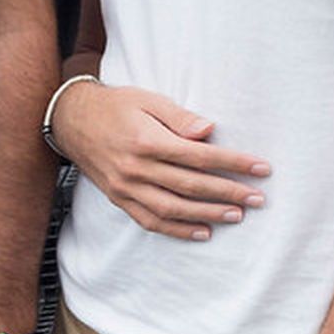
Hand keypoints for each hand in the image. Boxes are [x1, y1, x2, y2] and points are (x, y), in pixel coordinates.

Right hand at [52, 80, 269, 240]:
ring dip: (207, 215)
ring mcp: (125, 188)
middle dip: (228, 193)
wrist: (72, 120)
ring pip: (172, 209)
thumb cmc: (118, 105)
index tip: (261, 169)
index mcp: (148, 142)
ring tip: (236, 216)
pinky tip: (202, 232)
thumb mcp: (150, 100)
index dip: (234, 164)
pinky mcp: (118, 198)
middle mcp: (136, 169)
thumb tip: (210, 130)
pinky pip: (149, 220)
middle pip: (190, 186)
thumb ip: (180, 118)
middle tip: (258, 199)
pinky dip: (177, 230)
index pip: (200, 157)